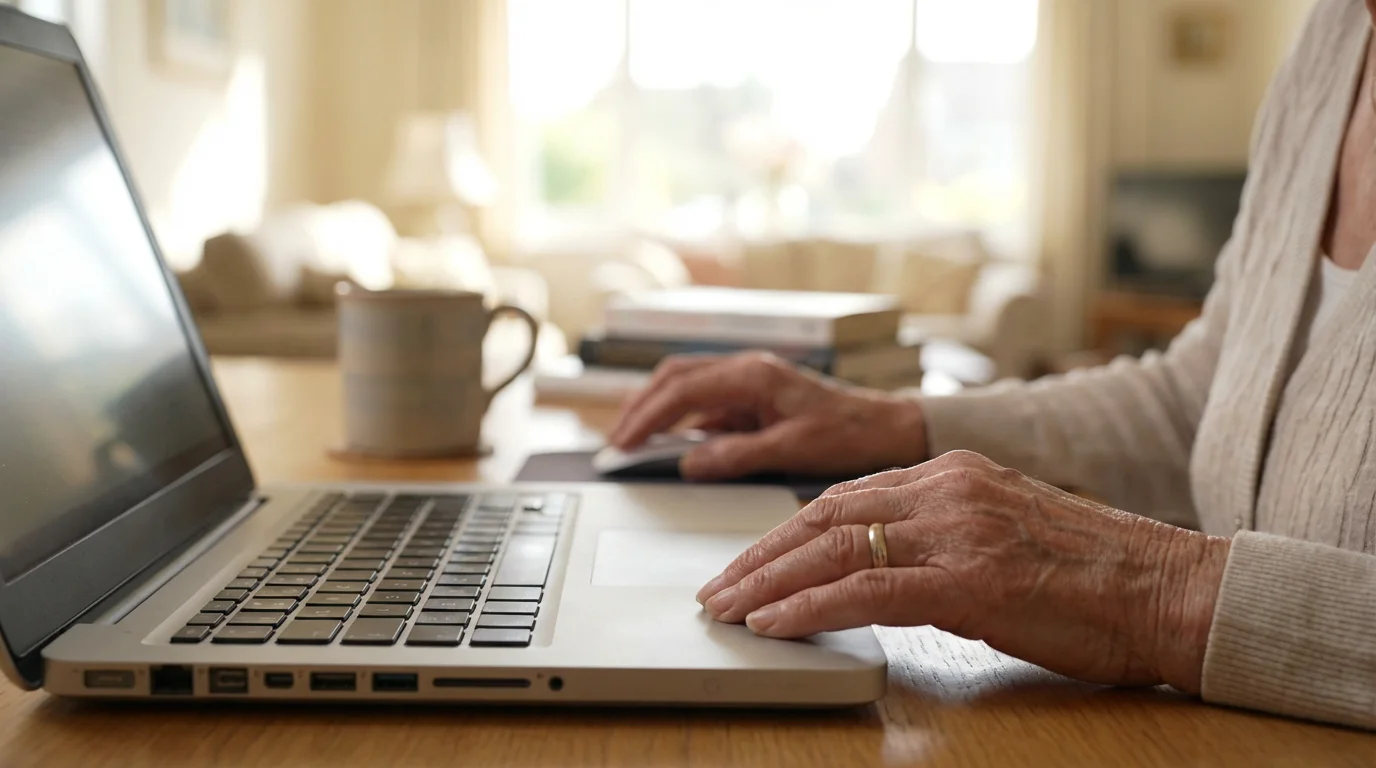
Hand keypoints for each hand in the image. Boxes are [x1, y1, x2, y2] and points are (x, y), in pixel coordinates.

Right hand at [610, 353, 927, 480]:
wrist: (890, 427)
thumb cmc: (851, 434)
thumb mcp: (792, 450)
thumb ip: (738, 454)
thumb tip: (689, 462)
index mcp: (753, 374)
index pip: (681, 389)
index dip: (646, 417)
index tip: (623, 444)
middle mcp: (747, 370)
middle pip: (674, 377)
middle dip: (640, 407)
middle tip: (616, 442)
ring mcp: (750, 382)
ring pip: (687, 387)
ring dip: (656, 410)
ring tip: (631, 441)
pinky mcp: (755, 399)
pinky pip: (707, 405)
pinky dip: (681, 421)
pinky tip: (671, 445)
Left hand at [697, 450, 1230, 692]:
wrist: (1171, 589)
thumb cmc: (1095, 573)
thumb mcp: (1004, 532)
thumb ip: (940, 533)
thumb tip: (880, 560)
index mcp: (952, 474)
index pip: (843, 497)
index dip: (785, 533)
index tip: (749, 561)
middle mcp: (945, 489)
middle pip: (821, 516)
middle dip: (759, 556)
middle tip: (716, 588)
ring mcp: (956, 531)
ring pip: (832, 548)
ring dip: (767, 582)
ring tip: (725, 609)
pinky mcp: (969, 579)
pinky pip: (865, 589)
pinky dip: (809, 607)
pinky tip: (772, 625)